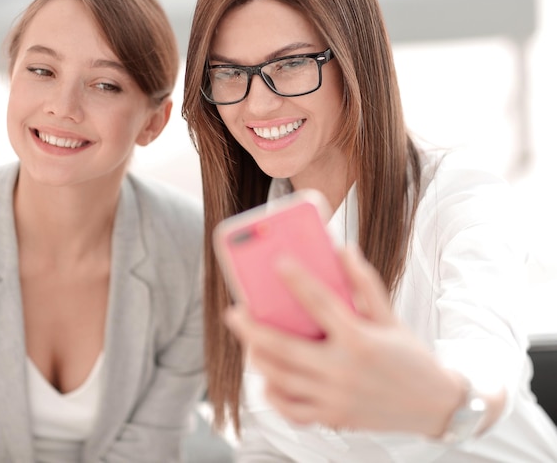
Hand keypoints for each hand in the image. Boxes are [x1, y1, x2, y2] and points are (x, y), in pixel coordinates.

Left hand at [224, 244, 464, 435]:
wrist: (434, 406)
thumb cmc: (410, 355)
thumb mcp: (390, 317)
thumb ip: (365, 284)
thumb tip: (343, 250)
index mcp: (359, 340)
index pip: (320, 304)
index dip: (297, 281)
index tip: (277, 263)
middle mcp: (343, 370)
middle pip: (284, 348)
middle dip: (252, 330)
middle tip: (234, 312)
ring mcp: (335, 398)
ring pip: (281, 379)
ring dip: (257, 359)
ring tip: (247, 341)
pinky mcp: (333, 418)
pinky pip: (291, 409)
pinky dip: (273, 394)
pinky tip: (267, 378)